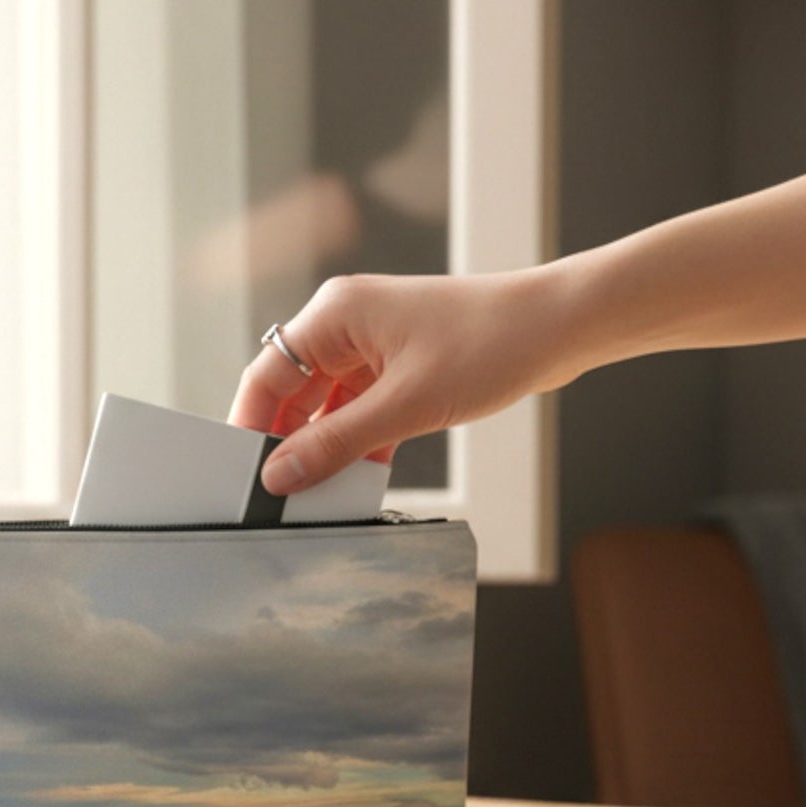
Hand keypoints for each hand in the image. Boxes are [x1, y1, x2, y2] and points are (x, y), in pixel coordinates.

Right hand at [230, 269, 582, 493]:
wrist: (561, 327)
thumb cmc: (490, 343)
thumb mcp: (405, 405)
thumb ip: (336, 444)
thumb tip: (281, 476)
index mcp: (336, 313)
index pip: (267, 372)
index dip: (250, 424)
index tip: (244, 473)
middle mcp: (348, 323)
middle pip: (294, 390)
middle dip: (288, 441)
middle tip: (281, 493)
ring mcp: (376, 345)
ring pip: (329, 404)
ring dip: (327, 446)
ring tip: (320, 493)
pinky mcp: (403, 365)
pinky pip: (362, 409)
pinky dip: (359, 441)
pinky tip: (359, 478)